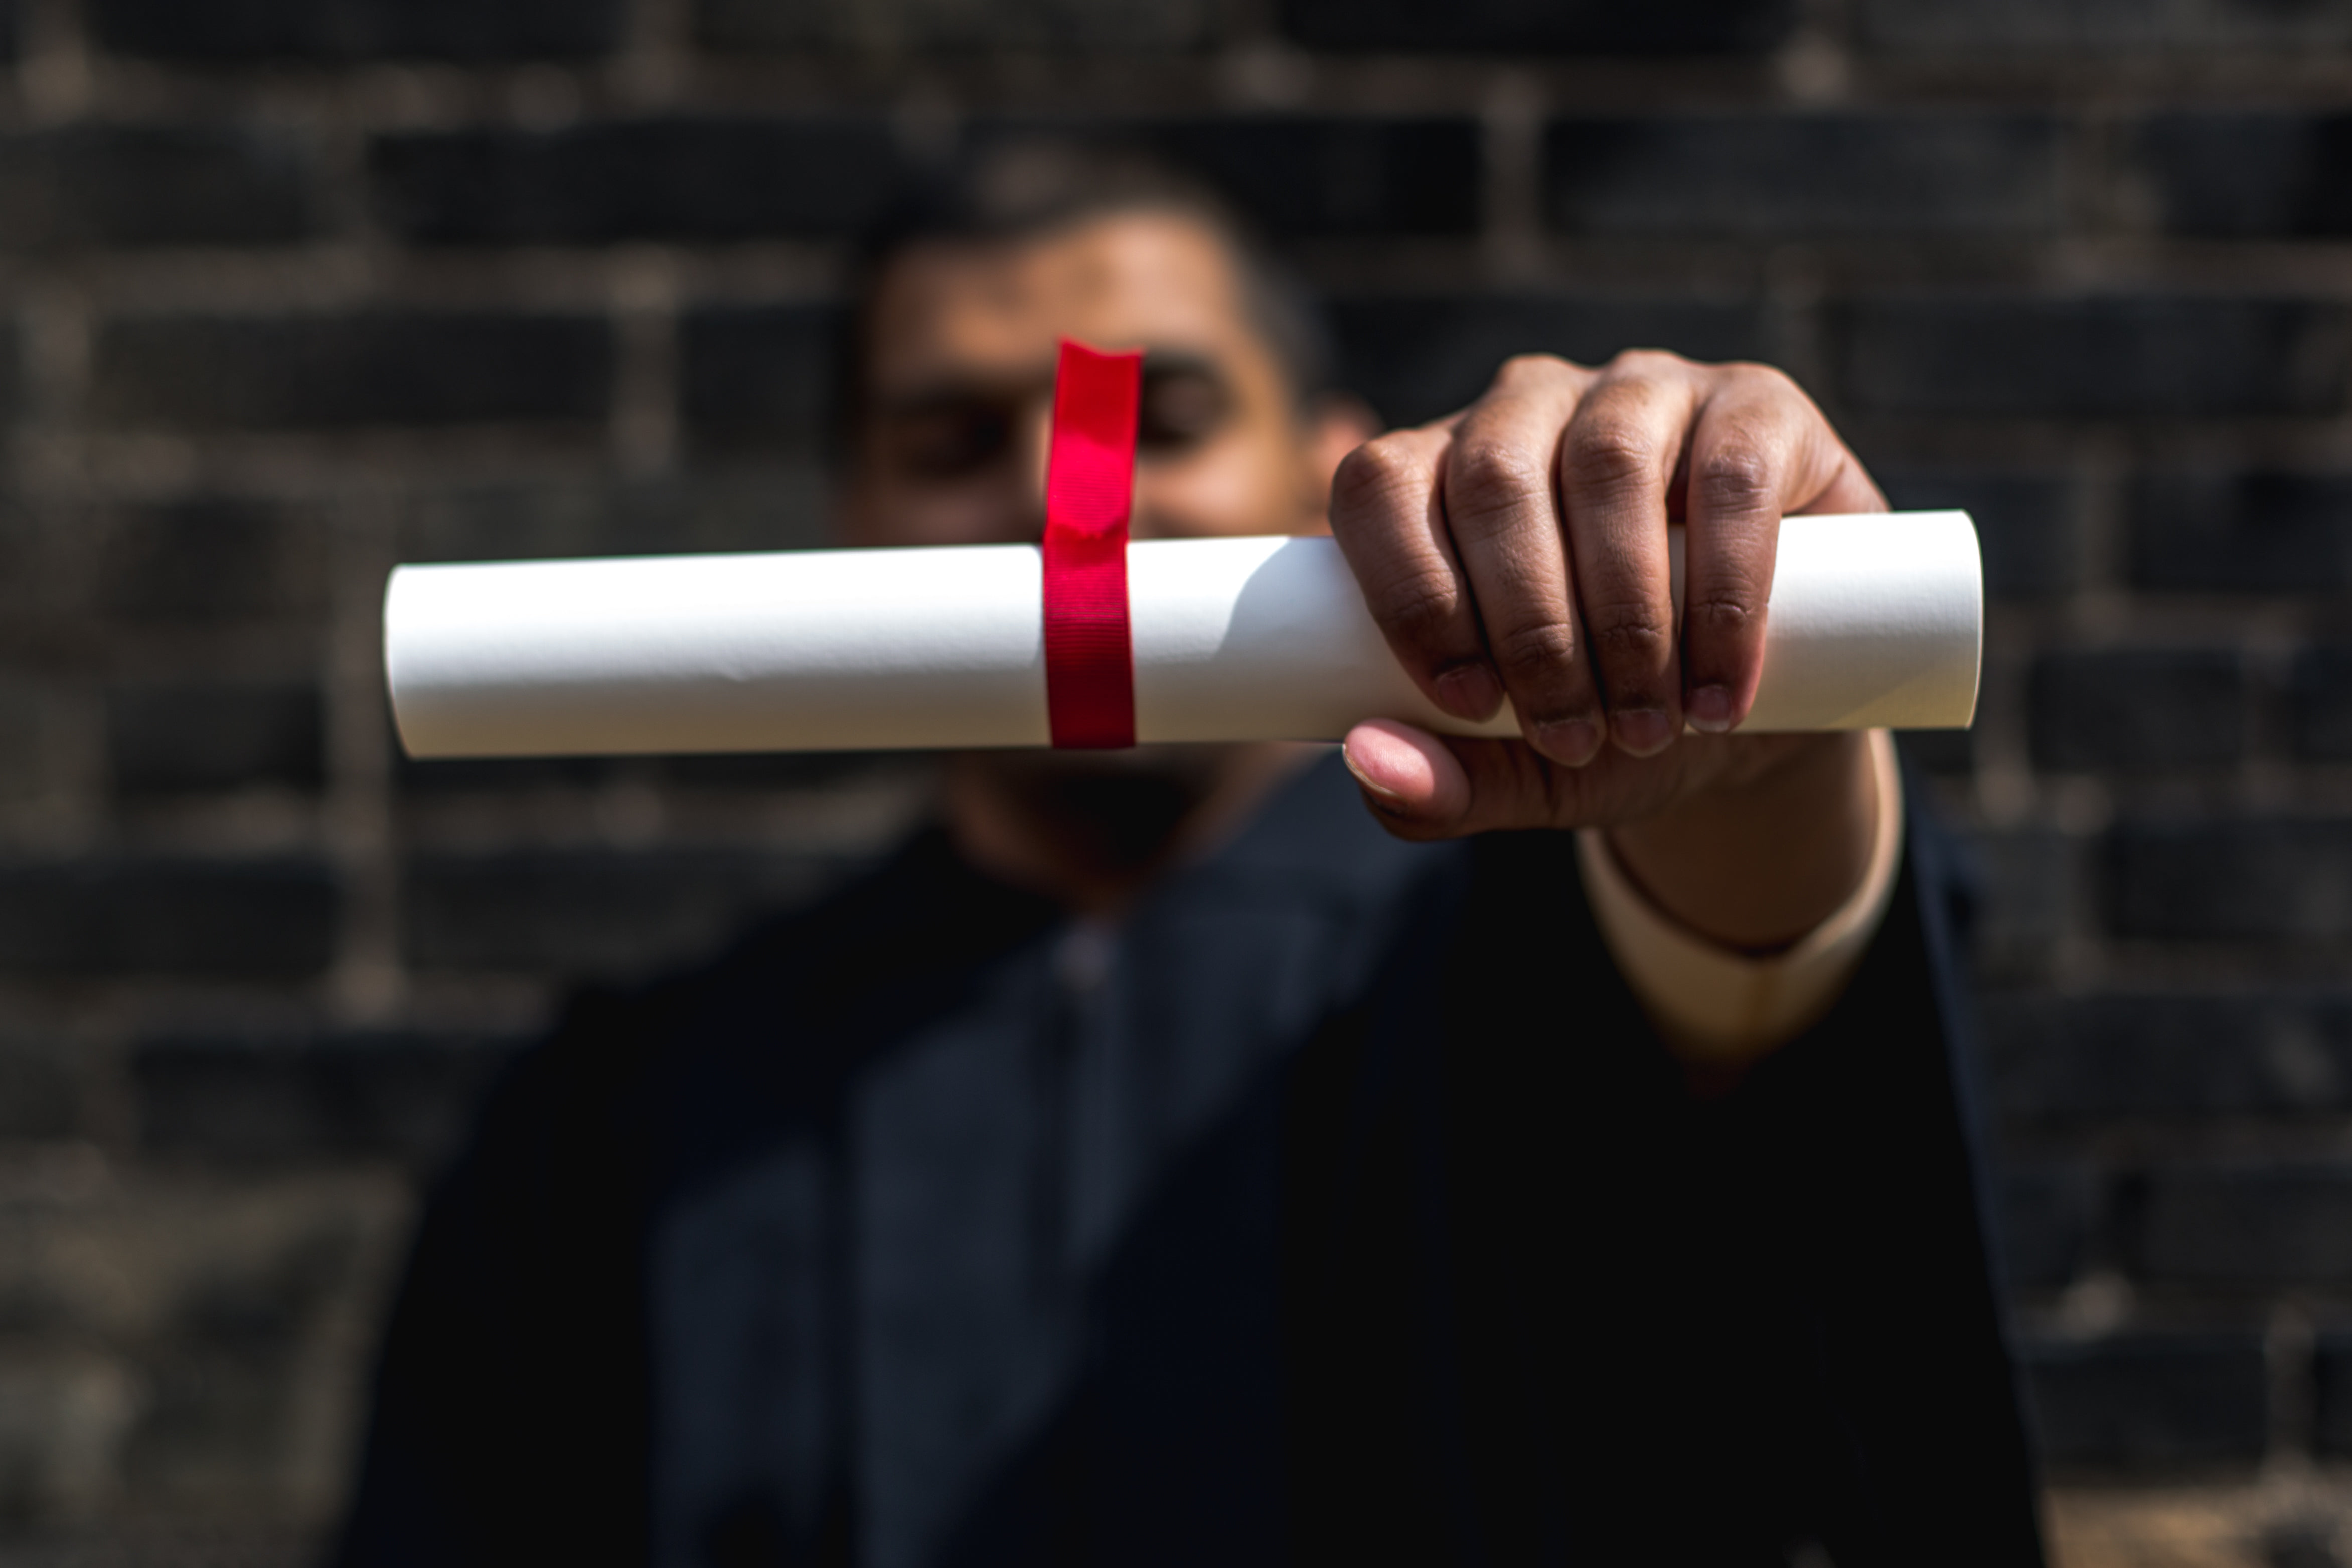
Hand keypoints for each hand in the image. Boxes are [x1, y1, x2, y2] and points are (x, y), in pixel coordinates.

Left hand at [1327, 351, 1887, 946]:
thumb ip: (1437, 787)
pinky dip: (1726, 592)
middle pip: (1492, 478)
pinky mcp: (1756, 407)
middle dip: (1529, 628)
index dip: (1409, 593)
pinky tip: (1720, 688)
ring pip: (1606, 464)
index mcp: (1439, 471)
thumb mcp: (1517, 770)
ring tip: (1647, 725)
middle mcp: (1527, 407)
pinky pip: (1730, 474)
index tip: (1469, 705)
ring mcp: (1641, 392)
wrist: (1742, 719)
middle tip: (1571, 737)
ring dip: (1625, 614)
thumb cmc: (1604, 721)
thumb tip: (1371, 765)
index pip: (1380, 487)